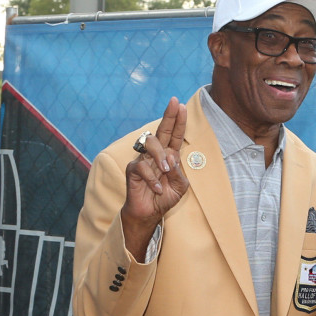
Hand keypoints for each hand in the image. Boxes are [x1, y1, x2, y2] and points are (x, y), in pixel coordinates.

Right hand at [122, 97, 188, 260]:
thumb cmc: (165, 197)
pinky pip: (142, 166)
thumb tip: (171, 158)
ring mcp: (144, 160)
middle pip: (162, 130)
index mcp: (170, 156)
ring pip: (151, 144)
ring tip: (166, 171)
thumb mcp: (180, 186)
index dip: (178, 121)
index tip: (181, 105)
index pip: (175, 135)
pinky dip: (153, 179)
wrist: (150, 212)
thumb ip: (179, 172)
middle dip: (169, 116)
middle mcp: (156, 154)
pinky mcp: (133, 169)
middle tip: (175, 104)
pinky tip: (157, 188)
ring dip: (161, 157)